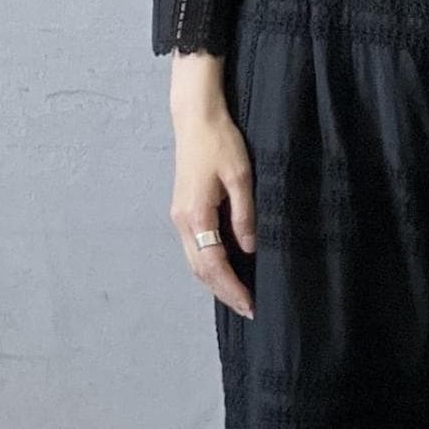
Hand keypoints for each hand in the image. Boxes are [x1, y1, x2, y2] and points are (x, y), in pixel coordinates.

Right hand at [169, 92, 255, 318]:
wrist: (195, 118)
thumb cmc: (220, 143)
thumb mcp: (241, 177)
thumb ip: (244, 215)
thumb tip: (249, 249)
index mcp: (196, 215)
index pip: (214, 264)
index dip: (232, 288)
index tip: (250, 304)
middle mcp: (182, 221)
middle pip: (200, 270)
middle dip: (223, 293)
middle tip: (248, 309)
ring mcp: (179, 217)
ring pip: (195, 262)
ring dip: (215, 282)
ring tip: (239, 296)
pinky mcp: (182, 211)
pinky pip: (195, 248)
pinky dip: (209, 266)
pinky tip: (226, 271)